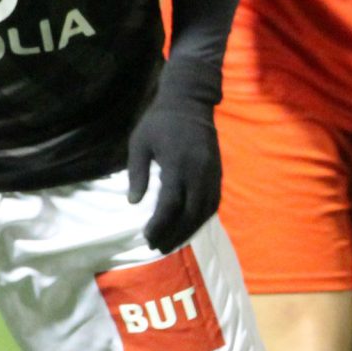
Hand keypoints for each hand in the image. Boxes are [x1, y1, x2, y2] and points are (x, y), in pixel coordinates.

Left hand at [128, 93, 220, 252]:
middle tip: (157, 247)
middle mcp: (199, 172)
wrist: (190, 102)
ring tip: (171, 243)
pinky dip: (201, 219)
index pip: (171, 204)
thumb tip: (133, 202)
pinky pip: (213, 203)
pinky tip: (189, 227)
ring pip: (204, 212)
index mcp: (178, 164)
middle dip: (173, 234)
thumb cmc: (159, 122)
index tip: (147, 237)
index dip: (160, 225)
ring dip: (188, 231)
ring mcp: (212, 174)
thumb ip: (137, 173)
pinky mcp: (218, 173)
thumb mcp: (139, 143)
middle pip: (189, 214)